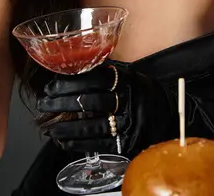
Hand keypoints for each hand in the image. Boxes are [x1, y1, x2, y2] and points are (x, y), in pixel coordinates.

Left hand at [37, 63, 176, 156]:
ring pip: (92, 125)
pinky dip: (79, 143)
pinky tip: (64, 140)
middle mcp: (128, 100)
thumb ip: (107, 72)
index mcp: (127, 79)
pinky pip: (99, 144)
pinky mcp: (128, 143)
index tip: (52, 86)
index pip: (93, 78)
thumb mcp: (130, 75)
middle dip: (61, 103)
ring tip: (48, 127)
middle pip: (90, 101)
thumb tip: (74, 70)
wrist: (170, 114)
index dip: (69, 82)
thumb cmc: (143, 93)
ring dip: (66, 127)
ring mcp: (129, 123)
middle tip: (44, 104)